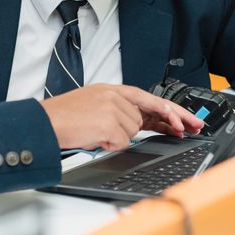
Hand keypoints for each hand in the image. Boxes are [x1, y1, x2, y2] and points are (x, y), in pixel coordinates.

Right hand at [42, 84, 203, 151]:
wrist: (44, 123)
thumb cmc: (64, 117)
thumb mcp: (92, 104)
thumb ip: (117, 109)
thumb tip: (140, 122)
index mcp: (109, 89)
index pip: (147, 97)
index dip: (170, 109)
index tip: (187, 119)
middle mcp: (112, 95)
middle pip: (145, 115)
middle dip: (168, 124)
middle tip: (190, 129)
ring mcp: (111, 109)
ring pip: (133, 131)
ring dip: (118, 138)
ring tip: (96, 134)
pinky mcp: (109, 123)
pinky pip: (122, 142)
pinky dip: (110, 145)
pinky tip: (96, 139)